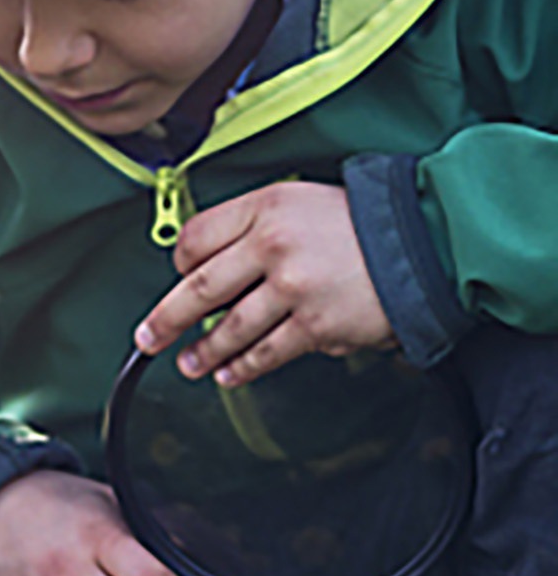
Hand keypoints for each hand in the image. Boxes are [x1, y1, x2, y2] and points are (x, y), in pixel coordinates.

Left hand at [134, 182, 395, 387]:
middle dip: (165, 321)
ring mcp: (293, 287)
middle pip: (199, 289)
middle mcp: (273, 244)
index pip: (196, 239)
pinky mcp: (314, 324)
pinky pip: (265, 353)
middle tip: (148, 339)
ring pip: (229, 329)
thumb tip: (210, 264)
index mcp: (266, 206)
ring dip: (203, 352)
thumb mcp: (302, 200)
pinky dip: (242, 368)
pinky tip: (228, 375)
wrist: (428, 240)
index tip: (174, 283)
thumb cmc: (363, 222)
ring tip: (189, 364)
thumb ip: (255, 226)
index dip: (179, 265)